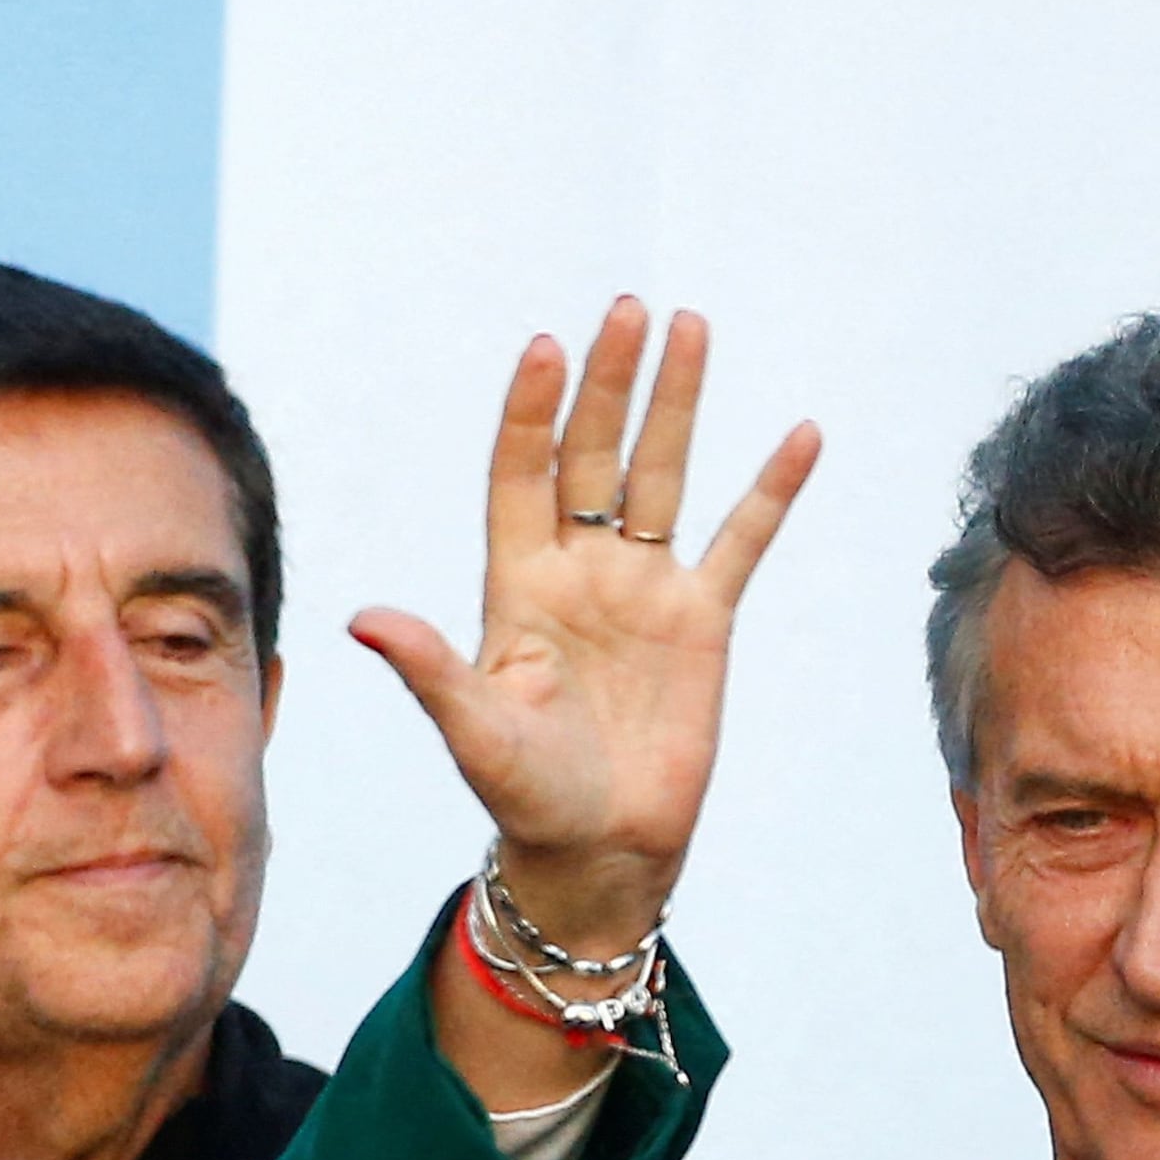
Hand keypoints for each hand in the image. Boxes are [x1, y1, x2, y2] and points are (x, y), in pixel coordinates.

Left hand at [348, 299, 819, 963]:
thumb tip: (361, 619)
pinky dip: (770, 491)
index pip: (522, 475)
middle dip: (610, 384)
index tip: (545, 347)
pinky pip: (740, 540)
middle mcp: (579, 572)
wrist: (596, 850)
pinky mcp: (702, 621)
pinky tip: (798, 433)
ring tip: (690, 326)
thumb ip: (428, 666)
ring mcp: (643, 590)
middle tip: (626, 309)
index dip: (532, 414)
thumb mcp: (472, 728)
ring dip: (676, 405)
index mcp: (517, 586)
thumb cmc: (523, 795)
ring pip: (662, 476)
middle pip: (596, 456)